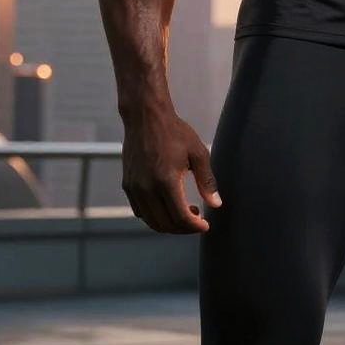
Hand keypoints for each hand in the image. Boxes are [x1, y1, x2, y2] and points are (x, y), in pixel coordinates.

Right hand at [121, 106, 221, 233]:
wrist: (146, 117)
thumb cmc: (175, 132)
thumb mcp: (198, 153)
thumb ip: (206, 181)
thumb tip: (216, 204)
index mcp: (166, 181)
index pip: (180, 218)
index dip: (194, 227)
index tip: (205, 225)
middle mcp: (147, 189)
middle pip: (166, 224)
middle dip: (184, 228)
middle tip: (197, 218)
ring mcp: (134, 188)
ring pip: (151, 221)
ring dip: (169, 224)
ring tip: (185, 211)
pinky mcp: (127, 185)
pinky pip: (140, 211)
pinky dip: (155, 216)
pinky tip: (167, 204)